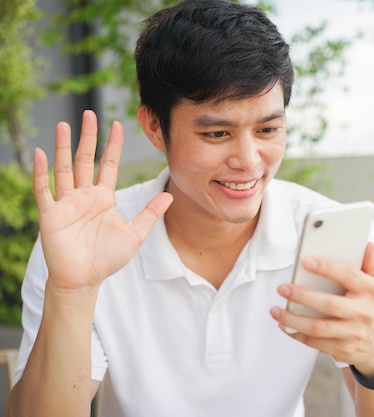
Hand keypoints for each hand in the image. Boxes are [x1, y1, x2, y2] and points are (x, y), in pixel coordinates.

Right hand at [33, 110, 172, 290]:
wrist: (84, 279)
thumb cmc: (107, 258)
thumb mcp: (134, 233)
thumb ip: (149, 213)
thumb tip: (169, 195)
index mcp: (103, 198)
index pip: (109, 164)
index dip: (113, 145)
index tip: (117, 124)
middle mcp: (84, 196)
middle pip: (85, 160)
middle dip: (88, 137)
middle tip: (89, 114)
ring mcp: (66, 203)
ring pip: (64, 169)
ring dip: (64, 147)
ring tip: (65, 125)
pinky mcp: (51, 214)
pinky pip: (44, 190)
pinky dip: (42, 172)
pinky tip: (42, 153)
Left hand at [270, 243, 373, 375]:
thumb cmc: (369, 307)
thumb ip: (368, 265)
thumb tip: (367, 245)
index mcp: (370, 291)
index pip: (348, 276)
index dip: (326, 268)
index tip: (305, 262)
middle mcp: (363, 312)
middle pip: (328, 304)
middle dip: (301, 296)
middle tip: (282, 288)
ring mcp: (353, 333)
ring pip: (318, 327)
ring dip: (293, 319)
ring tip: (275, 310)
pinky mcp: (343, 349)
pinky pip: (315, 342)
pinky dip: (297, 334)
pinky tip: (284, 325)